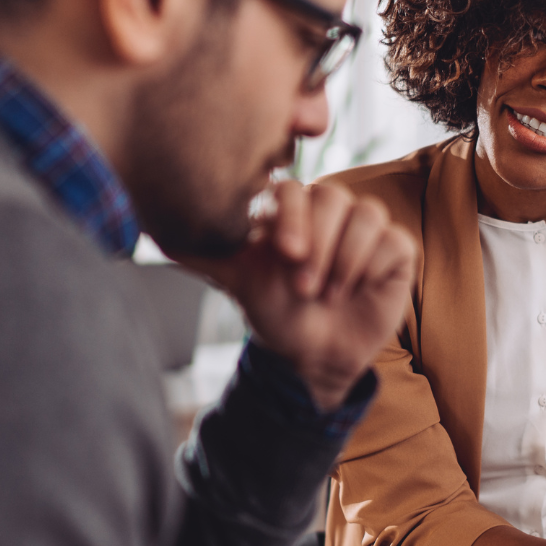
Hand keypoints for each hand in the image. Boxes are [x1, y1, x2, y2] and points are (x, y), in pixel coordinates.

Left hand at [180, 180, 416, 409]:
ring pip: (366, 214)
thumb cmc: (275, 312)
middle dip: (318, 245)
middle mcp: (330, 210)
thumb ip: (202, 252)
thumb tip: (150, 234)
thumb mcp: (237, 280)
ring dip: (344, 260)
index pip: (294, 188)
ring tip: (327, 294)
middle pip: (333, 197)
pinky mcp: (394, 249)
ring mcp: (365, 227)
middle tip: (304, 286)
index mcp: (292, 209)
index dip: (293, 217)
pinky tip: (354, 290)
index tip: (286, 254)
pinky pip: (393, 240)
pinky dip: (371, 266)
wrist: (312, 356)